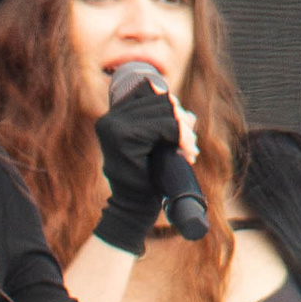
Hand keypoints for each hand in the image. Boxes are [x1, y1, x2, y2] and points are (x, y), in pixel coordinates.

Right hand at [92, 83, 190, 254]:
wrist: (133, 208)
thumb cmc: (145, 178)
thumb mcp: (151, 146)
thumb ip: (159, 126)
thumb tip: (185, 110)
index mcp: (111, 118)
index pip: (146, 92)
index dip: (169, 104)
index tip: (184, 126)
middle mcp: (109, 120)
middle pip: (157, 101)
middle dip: (180, 117)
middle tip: (191, 140)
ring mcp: (114, 129)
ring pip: (163, 112)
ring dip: (183, 128)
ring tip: (191, 146)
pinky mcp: (125, 141)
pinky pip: (163, 127)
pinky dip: (181, 136)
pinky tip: (188, 151)